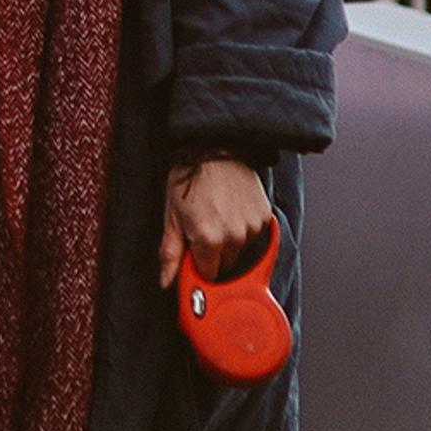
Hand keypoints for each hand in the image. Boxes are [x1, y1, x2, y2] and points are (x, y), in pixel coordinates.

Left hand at [164, 156, 273, 285]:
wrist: (212, 149)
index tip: (193, 255)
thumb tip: (166, 281)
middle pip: (225, 265)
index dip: (199, 267)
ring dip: (229, 241)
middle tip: (201, 229)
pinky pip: (253, 235)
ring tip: (216, 215)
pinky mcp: (263, 217)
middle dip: (213, 254)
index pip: (208, 275)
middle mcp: (234, 237)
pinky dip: (242, 228)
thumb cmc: (188, 178)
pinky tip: (231, 210)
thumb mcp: (171, 216)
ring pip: (240, 250)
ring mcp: (251, 227)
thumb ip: (170, 254)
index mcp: (209, 241)